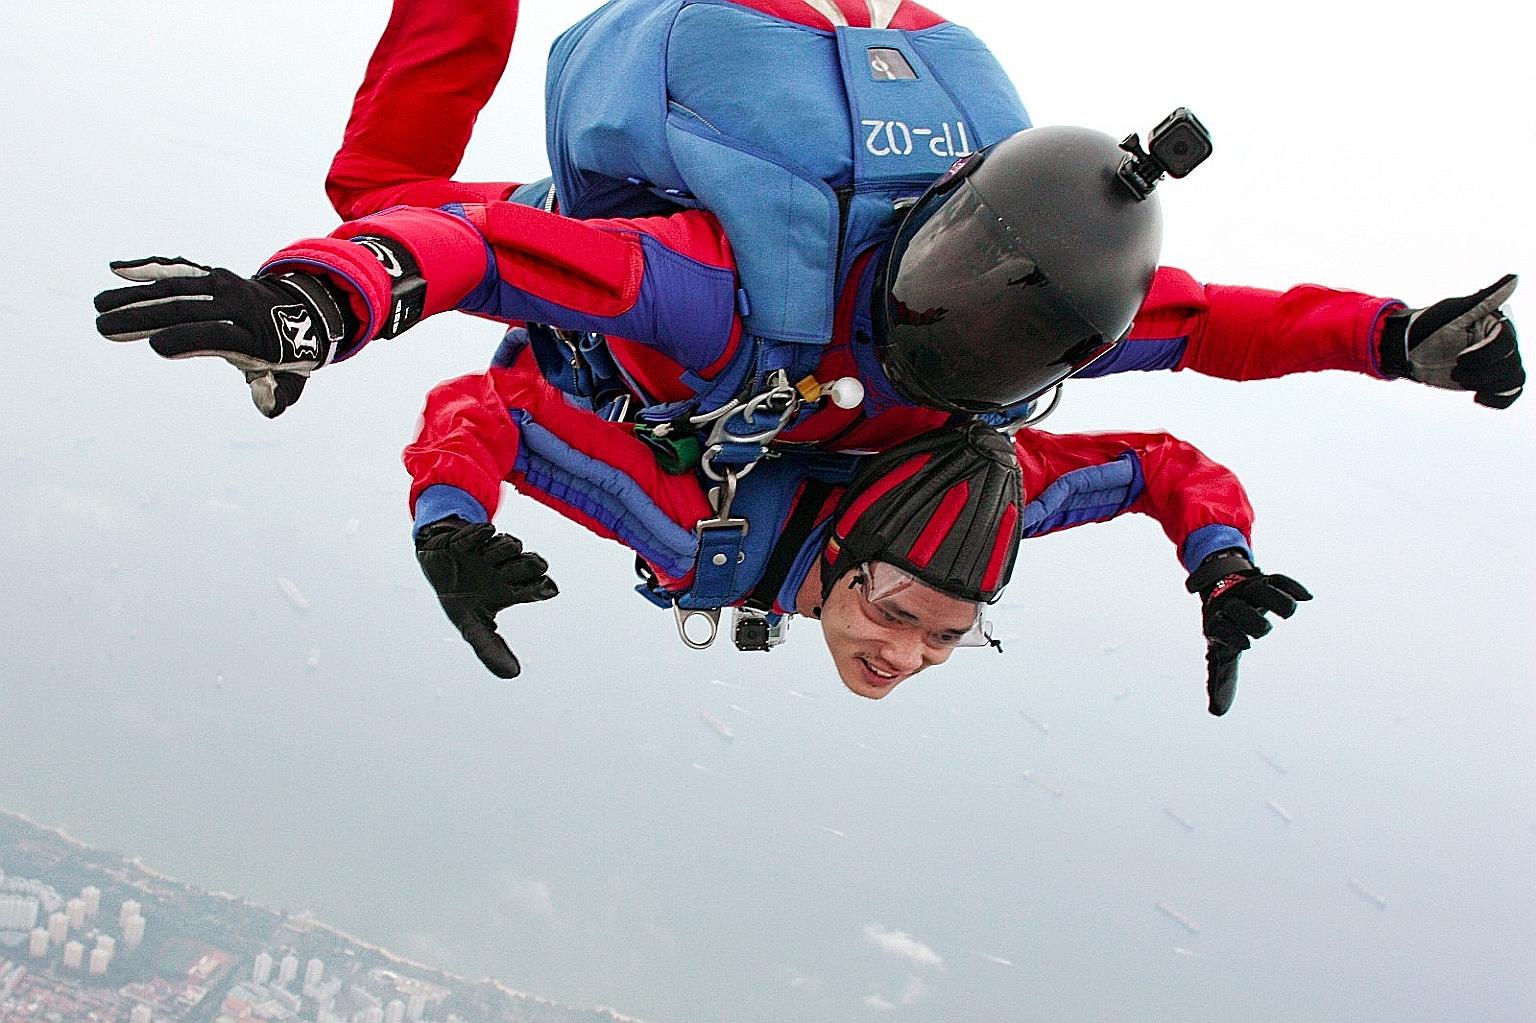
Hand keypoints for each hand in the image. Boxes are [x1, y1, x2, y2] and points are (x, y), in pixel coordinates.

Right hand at [94, 257, 355, 416]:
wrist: (303, 311)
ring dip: (135, 295)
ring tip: (100, 305)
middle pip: (186, 309)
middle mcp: (236, 304)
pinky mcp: (210, 275)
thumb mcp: (292, 380)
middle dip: (143, 317)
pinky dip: (150, 267)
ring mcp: (223, 285)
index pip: (217, 335)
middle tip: (104, 327)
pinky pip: (178, 269)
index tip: (156, 346)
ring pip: (175, 287)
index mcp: (254, 335)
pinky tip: (117, 269)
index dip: (189, 339)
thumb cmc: (290, 354)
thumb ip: (278, 395)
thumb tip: (268, 407)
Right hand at [414, 518, 557, 677]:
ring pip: (510, 545)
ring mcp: (489, 552)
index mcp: (511, 589)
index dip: (542, 587)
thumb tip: (513, 675)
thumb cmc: (461, 597)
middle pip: (531, 563)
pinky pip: (481, 533)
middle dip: (527, 565)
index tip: (547, 588)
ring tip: (487, 558)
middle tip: (510, 573)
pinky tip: (485, 534)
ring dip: (502, 551)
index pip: (537, 587)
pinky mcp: (469, 538)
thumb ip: (490, 649)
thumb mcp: (472, 627)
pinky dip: (482, 534)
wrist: (435, 566)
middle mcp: (506, 568)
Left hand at [1186, 550, 1312, 715]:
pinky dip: (1292, 587)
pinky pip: (1279, 579)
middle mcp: (1231, 604)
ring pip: (1261, 589)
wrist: (1223, 589)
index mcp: (1217, 623)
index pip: (1220, 627)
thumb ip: (1221, 681)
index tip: (1246, 646)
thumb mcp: (1221, 654)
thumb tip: (1216, 713)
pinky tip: (1306, 598)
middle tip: (1261, 631)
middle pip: (1239, 608)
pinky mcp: (1265, 580)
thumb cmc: (1225, 631)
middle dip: (1252, 621)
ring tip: (1289, 613)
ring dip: (1276, 600)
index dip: (1232, 635)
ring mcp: (1248, 590)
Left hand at [1381, 274, 1522, 408]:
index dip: (1485, 355)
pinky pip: (1509, 394)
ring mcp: (1495, 363)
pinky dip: (1499, 400)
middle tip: (1454, 370)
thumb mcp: (1454, 311)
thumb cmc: (1428, 325)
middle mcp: (1501, 343)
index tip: (1459, 357)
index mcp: (1496, 324)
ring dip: (1486, 386)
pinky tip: (1478, 398)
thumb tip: (1515, 278)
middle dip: (1481, 372)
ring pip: (1513, 381)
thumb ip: (1486, 299)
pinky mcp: (1488, 380)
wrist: (1408, 349)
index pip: (1508, 343)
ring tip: (1459, 379)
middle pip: (1512, 364)